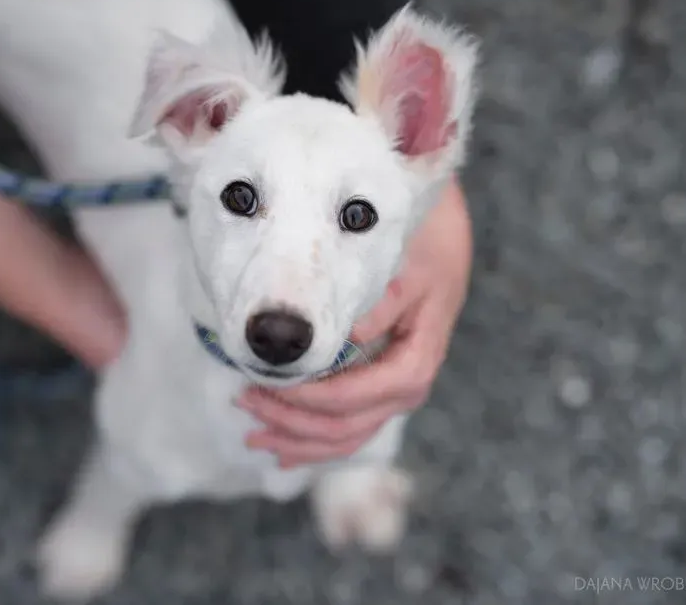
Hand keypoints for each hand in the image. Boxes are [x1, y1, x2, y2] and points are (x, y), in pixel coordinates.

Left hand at [235, 179, 472, 467]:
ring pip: (345, 437)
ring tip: (254, 436)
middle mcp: (406, 386)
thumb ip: (380, 304)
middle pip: (346, 426)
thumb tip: (348, 337)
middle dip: (292, 423)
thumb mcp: (406, 268)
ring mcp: (394, 393)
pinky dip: (313, 441)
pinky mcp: (379, 388)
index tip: (267, 385)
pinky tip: (282, 451)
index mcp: (414, 360)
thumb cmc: (421, 247)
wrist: (441, 235)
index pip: (355, 397)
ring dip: (298, 441)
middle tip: (244, 402)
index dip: (309, 400)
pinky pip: (348, 427)